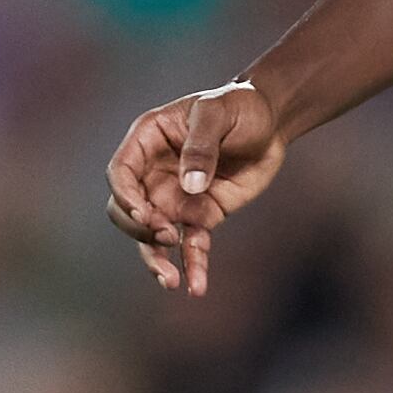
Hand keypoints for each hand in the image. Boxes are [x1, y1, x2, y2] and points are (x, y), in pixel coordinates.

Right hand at [101, 81, 288, 295]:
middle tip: (166, 234)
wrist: (272, 122)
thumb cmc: (239, 106)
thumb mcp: (217, 113)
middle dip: (140, 228)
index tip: (142, 212)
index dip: (124, 195)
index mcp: (147, 142)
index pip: (121, 173)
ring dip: (156, 259)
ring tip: (171, 280)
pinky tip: (196, 287)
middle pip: (127, 210)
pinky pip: (190, 246)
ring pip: (152, 236)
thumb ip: (201, 146)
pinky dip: (193, 266)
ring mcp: (175, 197)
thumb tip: (190, 186)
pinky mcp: (201, 216)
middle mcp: (154, 173)